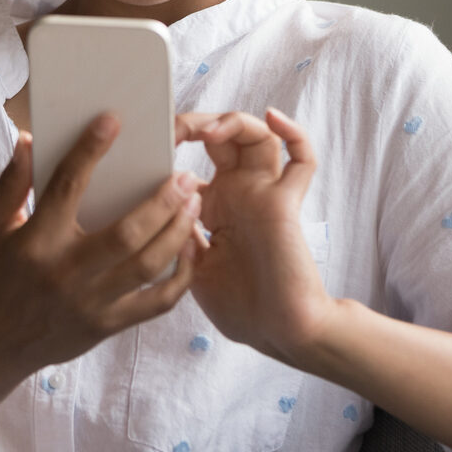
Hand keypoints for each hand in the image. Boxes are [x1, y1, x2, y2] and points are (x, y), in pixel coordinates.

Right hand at [0, 114, 203, 376]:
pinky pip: (156, 303)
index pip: (66, 187)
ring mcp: (90, 303)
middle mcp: (65, 273)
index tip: (112, 122)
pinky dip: (180, 277)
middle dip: (160, 201)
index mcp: (35, 241)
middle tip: (182, 175)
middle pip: (125, 233)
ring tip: (193, 203)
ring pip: (147, 266)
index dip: (89, 151)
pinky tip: (190, 249)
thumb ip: (12, 184)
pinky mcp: (107, 326)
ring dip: (177, 232)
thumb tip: (29, 139)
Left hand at [175, 107, 339, 363]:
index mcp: (215, 209)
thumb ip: (178, 236)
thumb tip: (153, 206)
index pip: (193, 164)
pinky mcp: (287, 203)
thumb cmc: (241, 308)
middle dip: (201, 125)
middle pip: (225, 141)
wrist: (279, 333)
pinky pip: (302, 161)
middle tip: (177, 127)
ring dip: (236, 124)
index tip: (148, 143)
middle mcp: (240, 196)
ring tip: (209, 131)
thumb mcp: (192, 268)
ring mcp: (265, 195)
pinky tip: (275, 118)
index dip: (173, 149)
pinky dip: (295, 134)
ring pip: (260, 139)